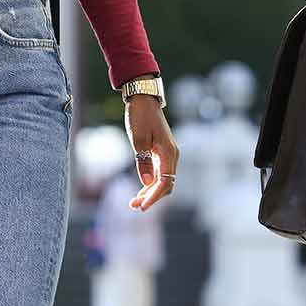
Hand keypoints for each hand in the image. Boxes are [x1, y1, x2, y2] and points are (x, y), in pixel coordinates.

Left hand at [125, 94, 177, 210]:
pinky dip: (151, 183)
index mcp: (168, 152)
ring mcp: (168, 154)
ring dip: (151, 192)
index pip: (165, 182)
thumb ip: (143, 162)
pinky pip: (160, 173)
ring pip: (163, 180)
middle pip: (166, 184)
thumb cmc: (140, 116)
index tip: (142, 207)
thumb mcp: (138, 139)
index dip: (154, 197)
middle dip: (152, 198)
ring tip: (134, 201)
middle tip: (134, 206)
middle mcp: (172, 155)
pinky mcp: (161, 152)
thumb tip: (147, 183)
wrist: (143, 98)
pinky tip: (141, 189)